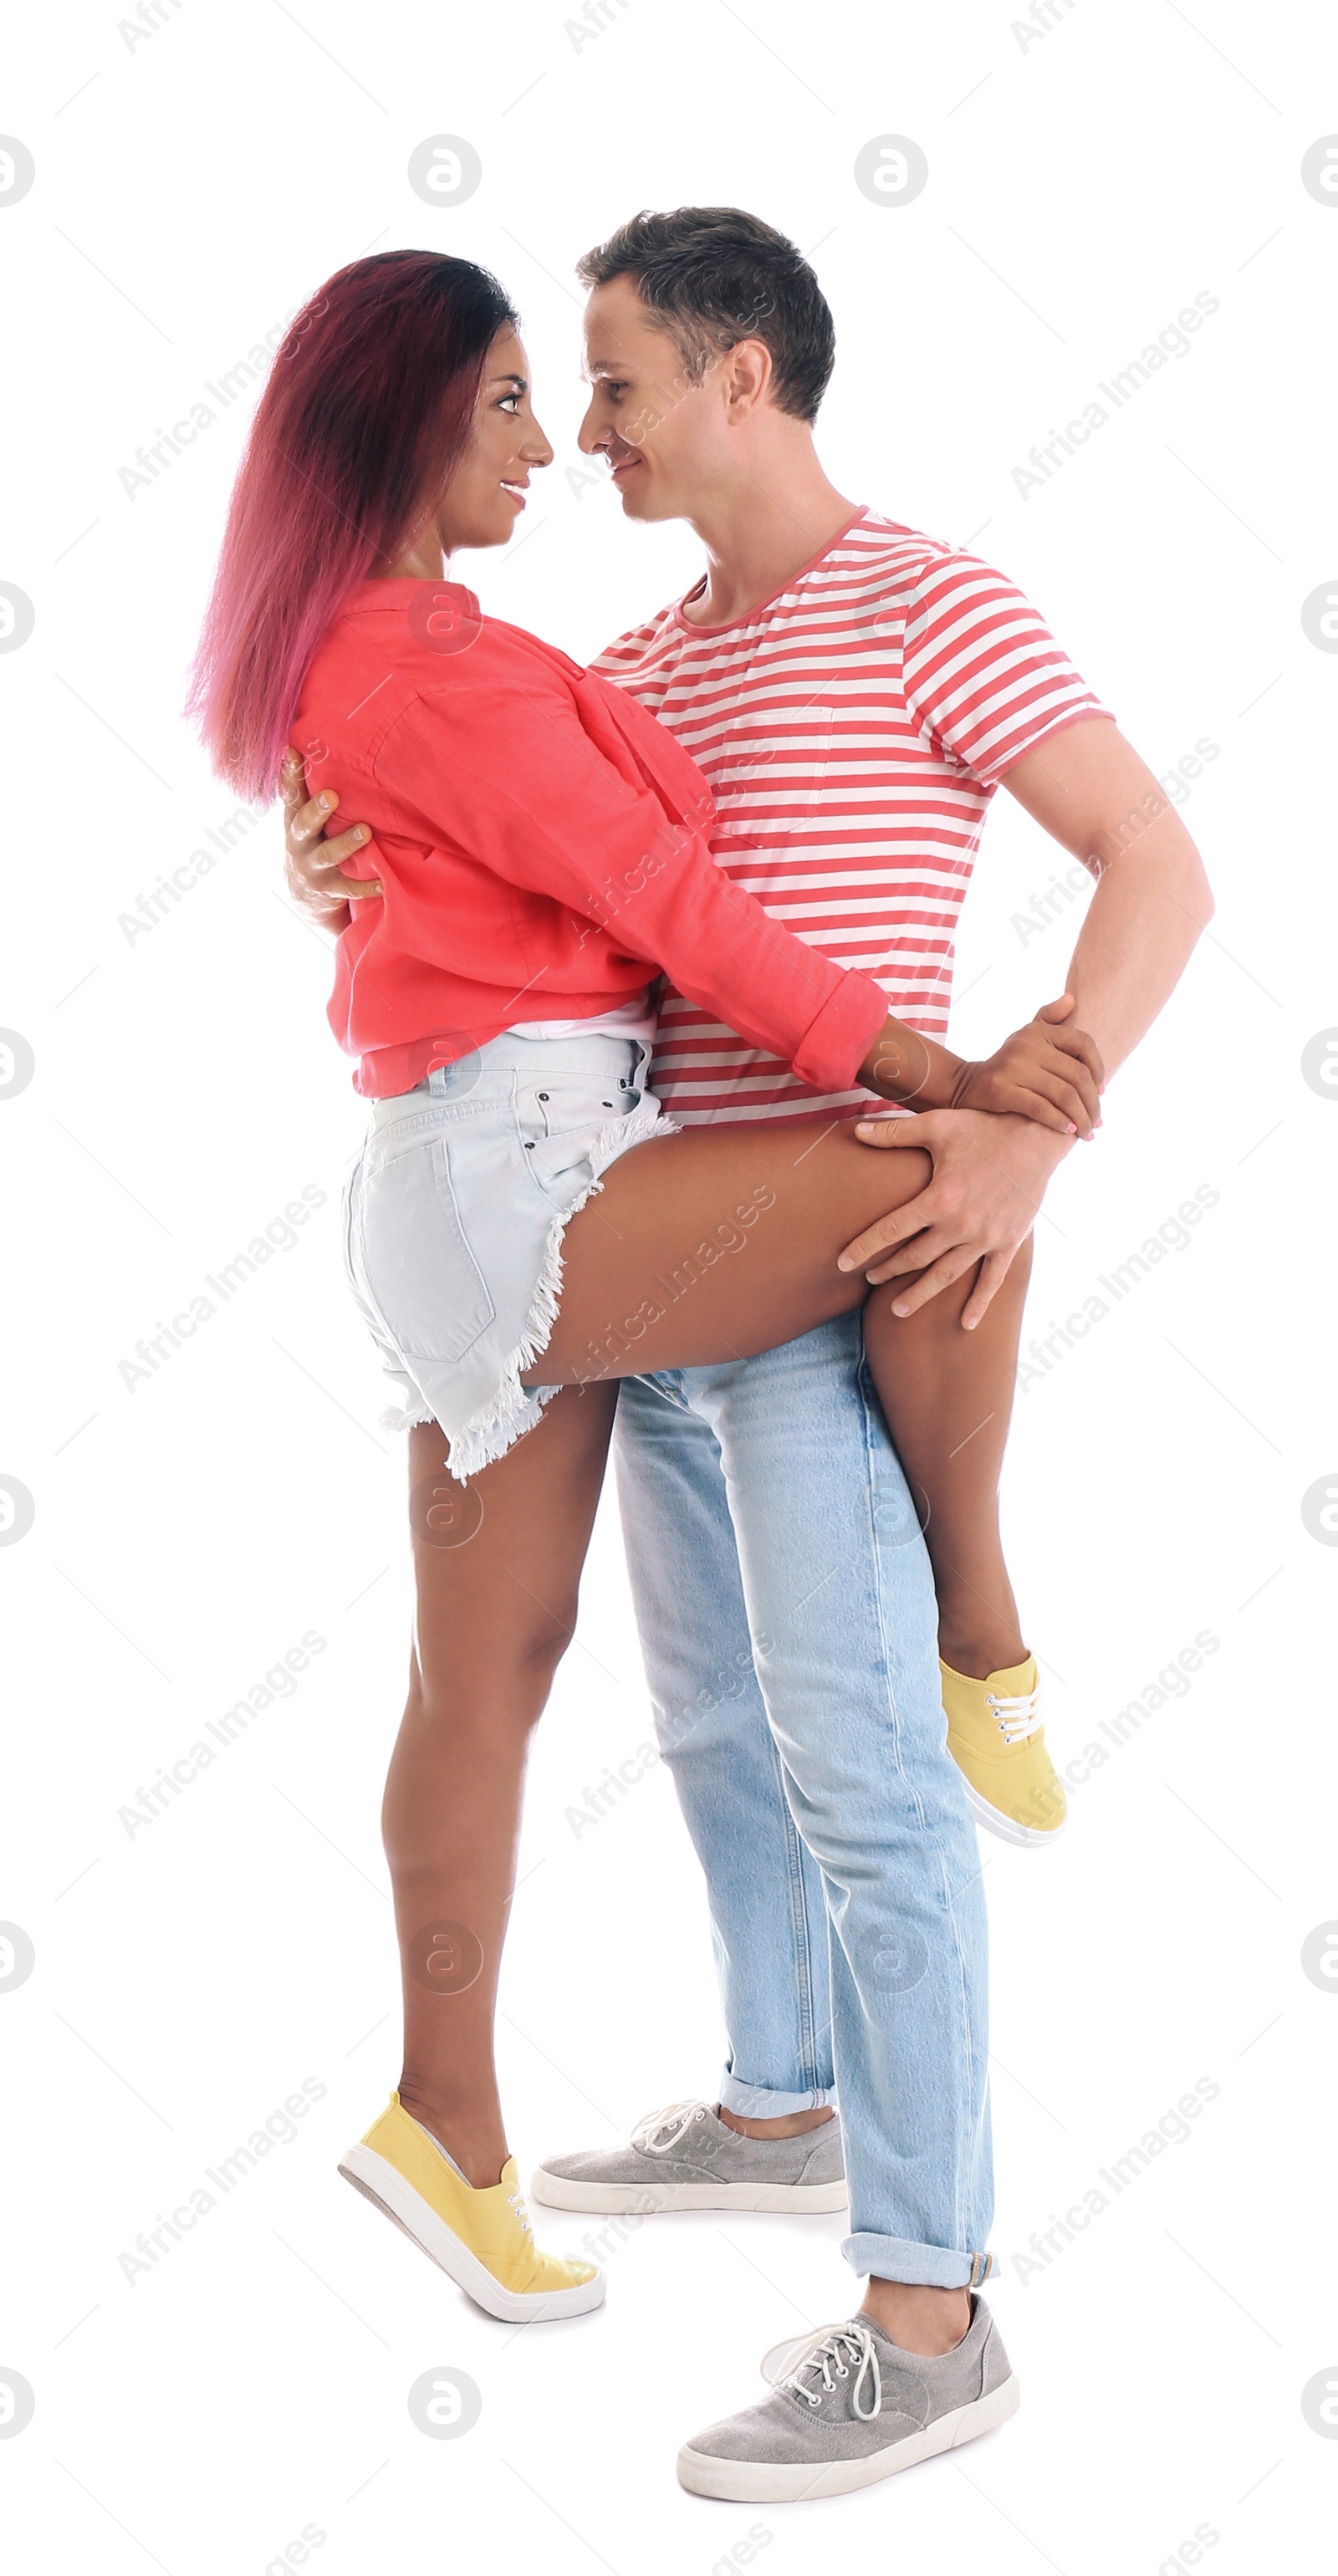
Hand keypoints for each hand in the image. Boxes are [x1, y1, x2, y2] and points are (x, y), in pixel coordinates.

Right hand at [281, 749, 380, 930]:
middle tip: (332, 796)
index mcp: (294, 822)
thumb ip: (313, 795)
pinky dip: (365, 885)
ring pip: (327, 855)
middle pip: (304, 824)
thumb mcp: (307, 822)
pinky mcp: (327, 890)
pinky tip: (382, 883)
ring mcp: (311, 868)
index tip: (292, 752)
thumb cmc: (314, 845)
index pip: (291, 795)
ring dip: (346, 843)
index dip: (290, 774)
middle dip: (317, 810)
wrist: (304, 897)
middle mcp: (299, 843)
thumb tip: (321, 748)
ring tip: (365, 832)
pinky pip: (348, 888)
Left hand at [837, 1108, 1071, 1325]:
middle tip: (870, 1279)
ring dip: (920, 1294)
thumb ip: (895, 1133)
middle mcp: (960, 1225)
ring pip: (945, 1275)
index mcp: (939, 1198)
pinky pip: (992, 1280)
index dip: (863, 1247)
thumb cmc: (984, 1127)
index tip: (842, 1263)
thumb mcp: (937, 1125)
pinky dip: (979, 1303)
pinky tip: (965, 1324)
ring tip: (897, 1310)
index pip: (890, 1230)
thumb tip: (856, 1132)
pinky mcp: (1009, 1242)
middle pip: (914, 1257)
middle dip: (888, 1270)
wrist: (1038, 1136)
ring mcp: (986, 1238)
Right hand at [949, 995, 1102, 1137]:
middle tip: (1096, 1122)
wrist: (965, 1085)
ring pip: (1063, 1095)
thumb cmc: (1006, 1064)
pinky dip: (1060, 1122)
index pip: (1083, 1043)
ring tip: (1086, 1132)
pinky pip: (1042, 1108)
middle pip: (1077, 1075)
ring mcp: (1013, 1067)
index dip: (1099, 1068)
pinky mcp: (1002, 1090)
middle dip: (1092, 1103)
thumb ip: (1049, 1018)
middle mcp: (1027, 1045)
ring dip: (1081, 1118)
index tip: (1101, 1091)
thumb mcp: (1025, 1036)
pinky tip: (1068, 1130)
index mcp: (1038, 1031)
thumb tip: (1072, 1000)